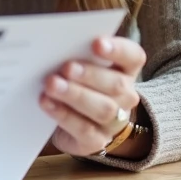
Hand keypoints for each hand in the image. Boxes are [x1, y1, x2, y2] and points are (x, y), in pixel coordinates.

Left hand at [40, 36, 145, 156]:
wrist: (76, 123)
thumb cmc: (78, 83)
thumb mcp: (81, 64)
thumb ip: (76, 51)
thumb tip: (56, 39)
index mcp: (125, 70)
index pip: (133, 57)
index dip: (118, 49)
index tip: (96, 42)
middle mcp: (126, 96)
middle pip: (116, 84)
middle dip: (90, 75)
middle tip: (66, 67)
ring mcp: (115, 121)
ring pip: (102, 109)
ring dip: (75, 95)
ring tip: (51, 84)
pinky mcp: (97, 141)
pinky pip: (84, 129)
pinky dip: (63, 115)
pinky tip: (46, 102)